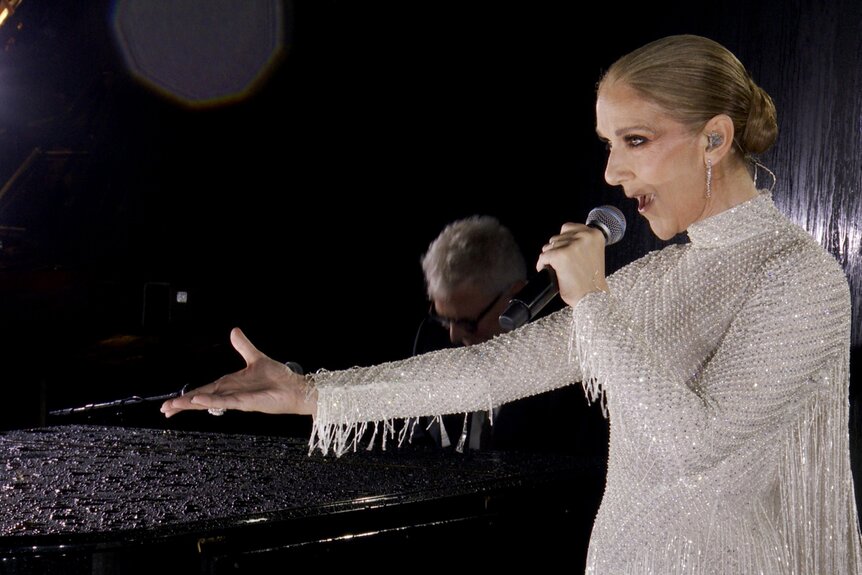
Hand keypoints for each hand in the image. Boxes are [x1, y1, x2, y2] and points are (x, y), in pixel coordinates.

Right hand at [160, 327, 316, 417]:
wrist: (295, 387)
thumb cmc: (278, 377)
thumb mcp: (256, 357)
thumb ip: (243, 346)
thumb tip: (234, 331)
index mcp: (230, 384)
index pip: (203, 390)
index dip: (187, 396)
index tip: (171, 403)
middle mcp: (230, 393)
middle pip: (201, 399)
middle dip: (183, 404)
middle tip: (164, 410)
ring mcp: (237, 399)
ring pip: (209, 402)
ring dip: (191, 404)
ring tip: (173, 407)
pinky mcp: (246, 402)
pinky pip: (226, 401)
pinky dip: (212, 401)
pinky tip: (199, 401)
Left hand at [535, 222, 607, 306]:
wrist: (592, 297)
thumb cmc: (592, 280)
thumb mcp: (593, 253)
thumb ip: (581, 243)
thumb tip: (560, 239)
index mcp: (595, 234)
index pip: (568, 228)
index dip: (563, 241)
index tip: (564, 250)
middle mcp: (584, 236)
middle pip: (557, 237)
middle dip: (556, 250)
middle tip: (562, 264)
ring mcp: (572, 245)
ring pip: (549, 247)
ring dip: (550, 258)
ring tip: (558, 269)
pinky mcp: (560, 255)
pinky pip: (543, 257)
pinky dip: (542, 265)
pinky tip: (549, 272)